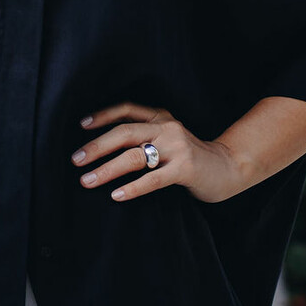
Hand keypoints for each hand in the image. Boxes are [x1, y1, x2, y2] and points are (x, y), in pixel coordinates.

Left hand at [70, 101, 249, 203]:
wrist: (230, 168)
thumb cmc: (191, 158)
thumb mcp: (168, 139)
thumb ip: (145, 137)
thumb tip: (103, 149)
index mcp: (161, 118)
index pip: (128, 110)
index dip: (103, 115)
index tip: (81, 125)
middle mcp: (167, 128)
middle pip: (124, 133)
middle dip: (96, 146)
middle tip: (76, 160)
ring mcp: (177, 147)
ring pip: (134, 156)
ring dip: (107, 169)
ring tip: (87, 180)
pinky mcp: (186, 168)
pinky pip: (153, 179)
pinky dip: (132, 187)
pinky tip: (116, 195)